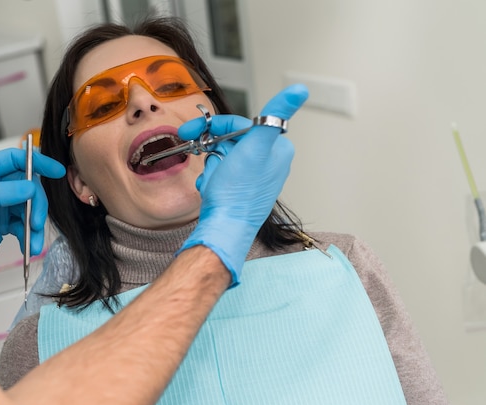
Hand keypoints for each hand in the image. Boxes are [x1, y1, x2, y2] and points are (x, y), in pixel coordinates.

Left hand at [0, 148, 65, 287]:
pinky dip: (30, 235)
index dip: (36, 162)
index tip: (56, 171)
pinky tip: (30, 246)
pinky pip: (24, 223)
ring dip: (34, 223)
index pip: (12, 159)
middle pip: (26, 184)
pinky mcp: (3, 223)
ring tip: (33, 242)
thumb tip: (29, 186)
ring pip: (28, 205)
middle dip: (35, 203)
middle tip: (36, 221)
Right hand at [177, 84, 308, 285]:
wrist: (223, 228)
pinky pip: (221, 174)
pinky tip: (214, 191)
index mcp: (277, 149)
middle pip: (230, 141)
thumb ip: (274, 114)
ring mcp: (255, 178)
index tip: (192, 130)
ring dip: (212, 168)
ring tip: (215, 182)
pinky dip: (213, 180)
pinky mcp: (242, 191)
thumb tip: (299, 90)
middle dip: (214, 152)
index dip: (215, 126)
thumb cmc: (237, 192)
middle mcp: (269, 163)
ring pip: (222, 158)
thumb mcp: (254, 146)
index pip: (241, 124)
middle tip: (208, 162)